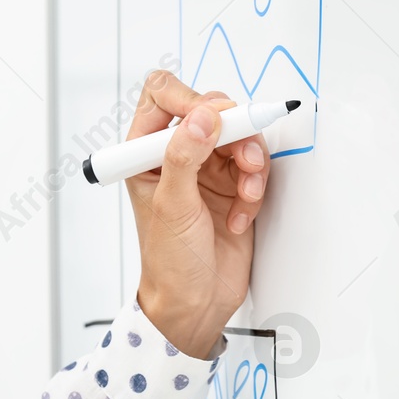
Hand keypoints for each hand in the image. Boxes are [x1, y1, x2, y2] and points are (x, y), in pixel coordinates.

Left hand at [123, 70, 273, 358]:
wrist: (194, 302)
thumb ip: (184, 156)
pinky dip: (255, 188)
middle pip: (210, 111)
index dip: (189, 99)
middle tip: (244, 157)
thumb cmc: (167, 261)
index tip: (213, 118)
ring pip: (239, 137)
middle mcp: (175, 155)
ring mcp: (206, 171)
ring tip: (246, 192)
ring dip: (250, 162)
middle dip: (233, 132)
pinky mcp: (233, 188)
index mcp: (143, 153)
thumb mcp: (172, 205)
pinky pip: (255, 168)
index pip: (162, 96)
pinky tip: (242, 215)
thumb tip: (200, 118)